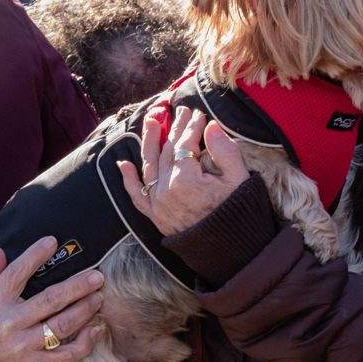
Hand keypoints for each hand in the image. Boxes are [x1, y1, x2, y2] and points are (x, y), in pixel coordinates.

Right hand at [0, 237, 105, 361]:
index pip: (17, 274)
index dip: (35, 256)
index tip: (52, 242)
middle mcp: (9, 323)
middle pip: (50, 300)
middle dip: (77, 286)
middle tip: (97, 276)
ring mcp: (23, 346)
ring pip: (62, 326)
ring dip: (84, 310)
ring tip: (98, 297)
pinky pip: (64, 356)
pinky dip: (84, 344)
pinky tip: (96, 329)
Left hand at [116, 104, 248, 238]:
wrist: (230, 250)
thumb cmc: (237, 213)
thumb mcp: (239, 179)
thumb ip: (225, 151)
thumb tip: (211, 126)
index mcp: (187, 179)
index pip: (185, 144)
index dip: (192, 126)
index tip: (198, 113)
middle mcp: (167, 189)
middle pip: (167, 150)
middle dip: (174, 128)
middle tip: (178, 111)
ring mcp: (158, 203)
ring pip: (149, 165)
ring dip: (148, 141)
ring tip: (150, 121)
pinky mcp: (155, 216)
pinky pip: (136, 195)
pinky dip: (128, 179)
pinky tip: (123, 164)